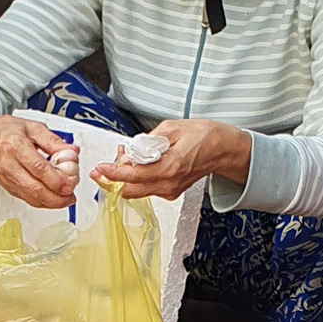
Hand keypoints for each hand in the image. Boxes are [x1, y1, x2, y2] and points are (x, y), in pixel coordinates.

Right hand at [0, 111, 74, 208]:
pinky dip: (41, 202)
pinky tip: (52, 199)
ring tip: (65, 199)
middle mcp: (9, 165)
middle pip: (34, 188)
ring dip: (50, 203)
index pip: (38, 168)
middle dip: (56, 197)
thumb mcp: (30, 127)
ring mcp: (7, 178)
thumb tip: (71, 151)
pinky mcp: (7, 186)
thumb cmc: (2, 131)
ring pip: (30, 198)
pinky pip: (26, 198)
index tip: (69, 184)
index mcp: (15, 146)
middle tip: (70, 196)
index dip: (55, 179)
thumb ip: (52, 140)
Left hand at [90, 119, 244, 199]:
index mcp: (170, 166)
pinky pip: (146, 189)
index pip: (133, 176)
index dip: (112, 173)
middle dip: (112, 180)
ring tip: (124, 158)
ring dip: (124, 179)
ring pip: (137, 192)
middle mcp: (169, 183)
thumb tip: (129, 153)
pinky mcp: (170, 192)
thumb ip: (146, 142)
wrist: (222, 148)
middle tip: (103, 167)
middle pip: (130, 191)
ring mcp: (170, 190)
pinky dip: (136, 179)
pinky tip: (137, 165)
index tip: (99, 168)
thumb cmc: (202, 135)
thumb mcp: (171, 128)